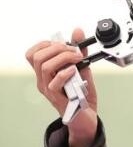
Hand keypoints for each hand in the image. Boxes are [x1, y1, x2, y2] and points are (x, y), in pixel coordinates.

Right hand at [26, 27, 98, 146]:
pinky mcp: (57, 98)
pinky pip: (54, 83)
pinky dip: (66, 72)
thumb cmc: (81, 93)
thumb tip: (78, 32)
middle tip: (74, 51)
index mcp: (46, 72)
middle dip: (58, 48)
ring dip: (64, 57)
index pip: (32, 53)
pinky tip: (75, 70)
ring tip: (78, 59)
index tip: (64, 44)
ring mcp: (48, 90)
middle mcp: (43, 80)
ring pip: (45, 66)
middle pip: (37, 57)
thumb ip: (79, 51)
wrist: (86, 115)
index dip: (46, 44)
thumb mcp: (82, 67)